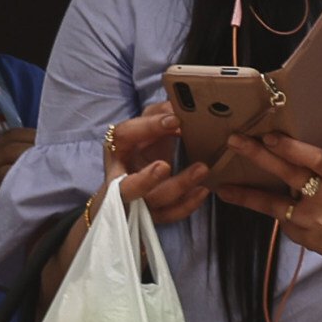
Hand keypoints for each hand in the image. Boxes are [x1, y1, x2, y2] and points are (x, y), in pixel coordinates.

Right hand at [101, 110, 213, 225]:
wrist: (132, 185)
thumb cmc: (141, 150)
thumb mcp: (145, 129)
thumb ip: (158, 115)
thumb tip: (178, 106)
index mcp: (117, 150)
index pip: (124, 136)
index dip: (147, 128)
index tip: (175, 120)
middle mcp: (120, 179)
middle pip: (126, 187)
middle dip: (145, 180)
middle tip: (164, 166)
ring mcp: (136, 202)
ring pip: (152, 202)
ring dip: (177, 187)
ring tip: (202, 169)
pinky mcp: (152, 215)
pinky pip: (169, 214)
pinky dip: (187, 204)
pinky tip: (203, 190)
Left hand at [215, 110, 321, 282]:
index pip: (316, 159)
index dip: (291, 148)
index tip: (268, 136)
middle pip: (289, 175)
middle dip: (259, 156)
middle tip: (235, 142)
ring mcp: (315, 221)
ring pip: (273, 205)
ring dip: (246, 194)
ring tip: (223, 186)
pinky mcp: (306, 238)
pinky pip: (283, 219)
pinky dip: (275, 209)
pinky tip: (263, 202)